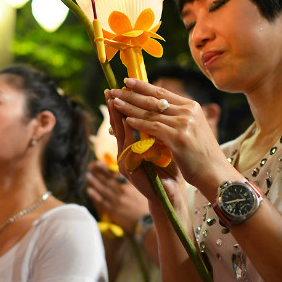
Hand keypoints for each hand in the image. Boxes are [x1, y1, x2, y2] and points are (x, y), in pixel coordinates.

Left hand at [86, 160, 148, 234]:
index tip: (98, 163)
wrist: (146, 224)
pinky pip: (102, 201)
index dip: (105, 169)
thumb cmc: (145, 207)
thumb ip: (133, 183)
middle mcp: (122, 192)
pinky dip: (95, 196)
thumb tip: (125, 173)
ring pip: (103, 190)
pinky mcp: (114, 211)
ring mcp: (117, 201)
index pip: (115, 175)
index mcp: (130, 187)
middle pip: (107, 181)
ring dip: (95, 182)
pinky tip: (89, 191)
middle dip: (98, 174)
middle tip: (90, 168)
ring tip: (88, 176)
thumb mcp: (143, 191)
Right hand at [106, 90, 184, 206]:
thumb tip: (162, 105)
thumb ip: (158, 127)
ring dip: (117, 116)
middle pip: (118, 124)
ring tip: (115, 99)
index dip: (123, 104)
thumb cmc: (170, 167)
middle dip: (115, 106)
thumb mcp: (163, 143)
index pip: (125, 120)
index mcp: (132, 144)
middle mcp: (125, 151)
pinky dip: (128, 133)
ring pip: (120, 134)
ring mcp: (125, 160)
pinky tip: (128, 120)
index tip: (122, 88)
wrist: (170, 193)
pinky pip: (128, 147)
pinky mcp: (128, 169)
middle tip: (111, 89)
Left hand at [107, 78, 231, 193]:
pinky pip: (154, 127)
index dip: (143, 86)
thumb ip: (176, 117)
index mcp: (191, 107)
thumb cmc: (201, 155)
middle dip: (132, 94)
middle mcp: (188, 111)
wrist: (215, 173)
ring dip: (130, 107)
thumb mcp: (191, 129)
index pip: (162, 93)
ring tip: (114, 102)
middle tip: (114, 90)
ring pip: (151, 113)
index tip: (127, 81)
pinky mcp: (179, 138)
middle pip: (154, 100)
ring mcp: (184, 124)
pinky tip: (126, 121)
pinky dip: (139, 124)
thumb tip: (155, 108)